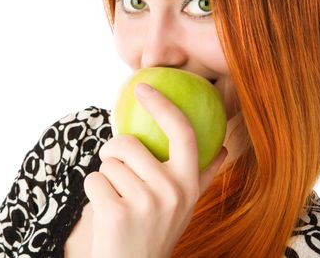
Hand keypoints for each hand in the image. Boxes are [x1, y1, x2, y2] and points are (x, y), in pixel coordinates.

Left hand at [83, 83, 227, 257]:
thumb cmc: (155, 231)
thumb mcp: (185, 205)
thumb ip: (202, 176)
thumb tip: (226, 150)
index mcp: (189, 184)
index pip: (182, 132)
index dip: (163, 105)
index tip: (143, 87)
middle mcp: (172, 192)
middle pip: (128, 144)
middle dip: (113, 150)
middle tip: (115, 164)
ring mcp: (145, 204)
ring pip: (108, 163)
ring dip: (106, 176)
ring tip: (117, 197)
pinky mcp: (116, 213)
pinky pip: (94, 179)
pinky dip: (94, 190)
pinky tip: (106, 209)